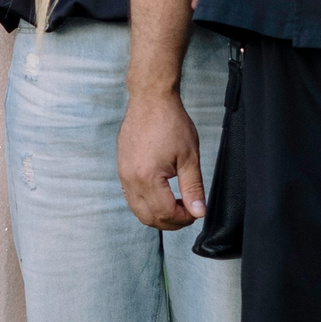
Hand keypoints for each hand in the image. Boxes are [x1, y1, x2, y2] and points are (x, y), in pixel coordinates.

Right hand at [118, 89, 206, 229]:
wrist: (150, 99)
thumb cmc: (171, 123)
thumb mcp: (190, 157)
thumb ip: (194, 188)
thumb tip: (199, 212)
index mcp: (147, 178)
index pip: (165, 213)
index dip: (183, 219)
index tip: (196, 213)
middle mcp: (130, 179)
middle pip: (149, 218)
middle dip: (170, 222)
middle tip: (188, 213)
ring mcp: (123, 174)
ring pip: (138, 210)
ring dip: (158, 215)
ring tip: (177, 205)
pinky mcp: (122, 168)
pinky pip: (131, 197)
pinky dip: (146, 204)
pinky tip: (162, 195)